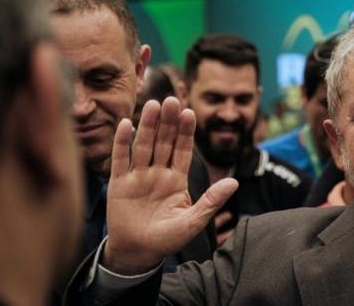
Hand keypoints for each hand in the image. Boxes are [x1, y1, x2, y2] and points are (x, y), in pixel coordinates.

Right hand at [103, 98, 238, 274]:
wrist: (138, 253)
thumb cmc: (167, 239)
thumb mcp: (193, 221)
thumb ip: (212, 201)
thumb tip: (235, 182)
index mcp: (176, 179)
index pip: (183, 150)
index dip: (186, 132)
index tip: (190, 112)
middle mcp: (157, 173)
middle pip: (164, 142)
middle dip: (168, 122)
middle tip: (172, 99)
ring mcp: (138, 176)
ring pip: (143, 145)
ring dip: (148, 126)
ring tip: (153, 104)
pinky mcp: (118, 183)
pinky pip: (120, 159)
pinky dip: (122, 142)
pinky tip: (127, 124)